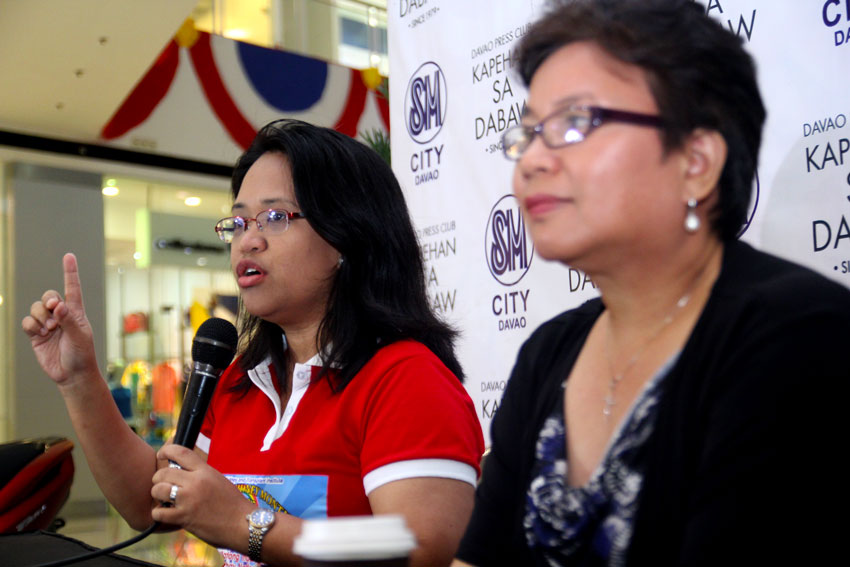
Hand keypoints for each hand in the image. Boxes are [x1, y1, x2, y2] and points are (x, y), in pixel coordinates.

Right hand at [21, 253, 97, 385]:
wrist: (72, 374)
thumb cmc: (81, 354)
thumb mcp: (79, 337)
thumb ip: (68, 320)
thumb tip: (59, 305)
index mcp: (76, 313)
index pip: (73, 289)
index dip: (70, 273)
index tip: (69, 256)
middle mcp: (61, 316)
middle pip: (49, 296)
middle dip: (48, 299)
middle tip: (54, 308)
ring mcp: (47, 324)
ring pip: (36, 308)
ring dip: (40, 316)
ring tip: (49, 329)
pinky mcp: (36, 335)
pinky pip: (27, 322)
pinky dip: (31, 326)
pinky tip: (40, 334)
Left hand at [152, 444, 254, 549]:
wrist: (242, 523)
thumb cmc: (232, 503)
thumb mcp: (217, 480)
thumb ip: (200, 474)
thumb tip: (181, 471)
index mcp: (205, 471)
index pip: (180, 452)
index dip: (166, 451)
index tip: (161, 455)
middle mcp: (195, 482)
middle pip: (164, 472)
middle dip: (158, 478)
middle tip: (162, 484)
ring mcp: (188, 500)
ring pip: (158, 490)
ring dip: (157, 494)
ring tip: (163, 499)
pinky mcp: (183, 517)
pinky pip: (159, 512)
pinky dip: (158, 513)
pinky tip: (165, 514)